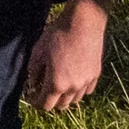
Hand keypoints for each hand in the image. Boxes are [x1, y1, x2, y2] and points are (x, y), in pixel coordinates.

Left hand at [24, 0, 106, 114]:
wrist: (83, 22)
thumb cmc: (58, 34)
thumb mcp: (38, 51)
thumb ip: (34, 71)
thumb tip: (33, 83)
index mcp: (57, 83)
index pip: (45, 105)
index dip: (36, 102)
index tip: (32, 97)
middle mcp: (73, 87)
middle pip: (60, 106)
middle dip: (50, 101)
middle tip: (43, 90)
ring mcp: (87, 82)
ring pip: (74, 100)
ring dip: (65, 96)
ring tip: (59, 85)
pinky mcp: (96, 74)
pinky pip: (87, 90)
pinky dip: (79, 89)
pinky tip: (73, 80)